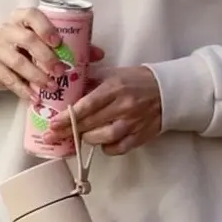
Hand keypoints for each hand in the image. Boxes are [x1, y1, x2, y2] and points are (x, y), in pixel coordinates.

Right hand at [0, 7, 103, 100]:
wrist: (0, 57)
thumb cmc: (30, 47)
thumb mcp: (47, 42)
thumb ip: (72, 45)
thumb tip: (99, 54)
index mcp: (22, 17)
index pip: (32, 15)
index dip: (45, 28)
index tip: (58, 42)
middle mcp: (7, 29)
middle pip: (26, 39)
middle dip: (45, 57)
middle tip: (61, 71)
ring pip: (16, 61)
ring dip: (36, 76)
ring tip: (52, 87)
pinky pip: (7, 79)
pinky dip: (23, 89)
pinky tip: (35, 97)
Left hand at [45, 66, 161, 155]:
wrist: (168, 90)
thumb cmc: (138, 80)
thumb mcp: (114, 73)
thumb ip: (92, 81)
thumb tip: (69, 88)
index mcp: (114, 87)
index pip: (86, 105)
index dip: (67, 117)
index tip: (52, 124)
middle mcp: (123, 106)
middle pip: (91, 123)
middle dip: (69, 131)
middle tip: (53, 136)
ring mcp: (132, 122)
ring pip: (104, 138)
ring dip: (88, 139)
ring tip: (80, 135)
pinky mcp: (141, 135)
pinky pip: (119, 148)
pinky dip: (108, 148)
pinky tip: (102, 142)